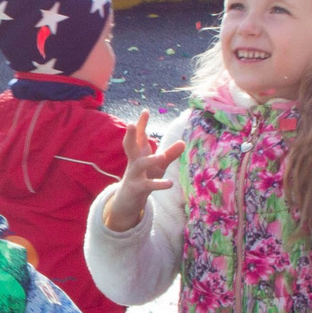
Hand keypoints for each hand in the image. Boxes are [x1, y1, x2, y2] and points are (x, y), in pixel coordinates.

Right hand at [103, 112, 186, 231]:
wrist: (128, 201)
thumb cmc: (144, 178)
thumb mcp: (158, 166)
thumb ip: (170, 154)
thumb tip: (183, 142)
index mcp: (138, 153)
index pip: (139, 136)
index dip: (141, 124)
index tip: (145, 111)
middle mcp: (134, 162)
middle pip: (129, 146)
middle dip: (131, 135)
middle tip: (131, 124)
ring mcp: (133, 175)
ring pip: (139, 165)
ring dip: (149, 160)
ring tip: (161, 157)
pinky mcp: (136, 188)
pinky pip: (147, 185)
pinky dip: (159, 184)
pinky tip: (170, 183)